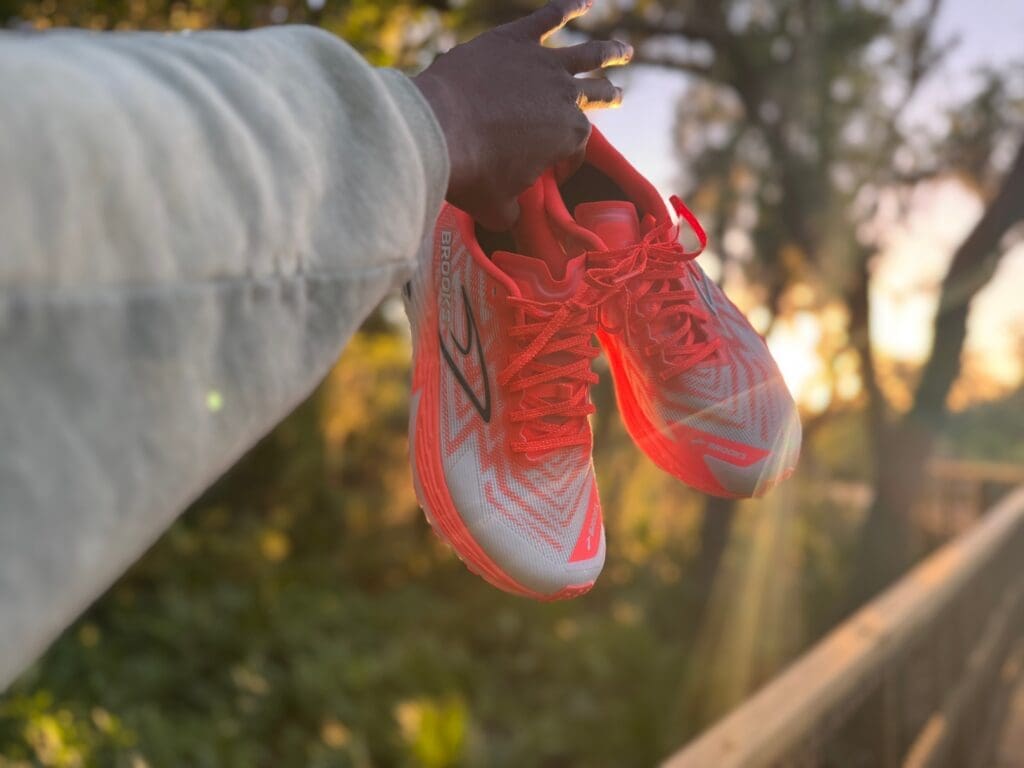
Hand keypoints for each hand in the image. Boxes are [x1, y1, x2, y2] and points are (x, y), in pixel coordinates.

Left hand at [413, 0, 631, 230]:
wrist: (438, 129)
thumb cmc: (471, 172)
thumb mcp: (495, 207)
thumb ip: (511, 212)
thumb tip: (511, 217)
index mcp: (569, 134)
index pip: (579, 143)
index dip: (568, 156)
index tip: (555, 167)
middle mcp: (565, 94)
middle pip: (596, 92)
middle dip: (609, 95)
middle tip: (617, 94)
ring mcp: (543, 62)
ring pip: (588, 52)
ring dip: (610, 50)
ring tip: (624, 50)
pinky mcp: (514, 38)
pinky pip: (548, 16)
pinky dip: (569, 6)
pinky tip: (584, 1)